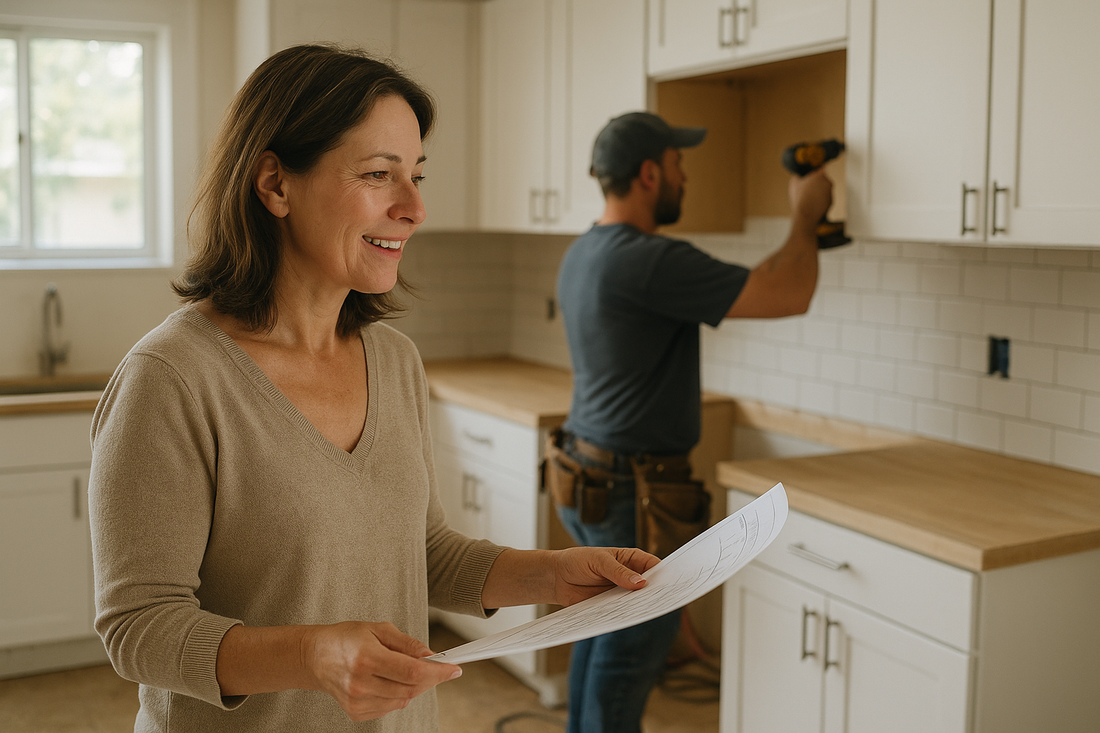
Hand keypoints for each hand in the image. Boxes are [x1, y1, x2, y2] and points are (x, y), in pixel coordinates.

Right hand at [303, 621, 460, 720]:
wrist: (316, 657)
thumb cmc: (345, 639)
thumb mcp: (378, 629)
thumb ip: (407, 643)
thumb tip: (430, 655)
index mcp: (367, 658)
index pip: (412, 672)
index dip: (438, 672)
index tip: (454, 669)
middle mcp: (360, 683)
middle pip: (411, 689)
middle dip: (429, 678)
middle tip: (436, 667)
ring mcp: (357, 701)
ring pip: (403, 700)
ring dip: (413, 687)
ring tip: (402, 669)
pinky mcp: (356, 712)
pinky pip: (390, 707)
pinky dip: (397, 695)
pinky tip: (387, 681)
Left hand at [549, 546, 660, 606]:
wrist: (556, 578)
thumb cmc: (577, 561)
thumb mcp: (598, 561)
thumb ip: (618, 571)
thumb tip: (641, 583)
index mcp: (631, 559)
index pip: (654, 566)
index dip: (664, 575)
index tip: (670, 584)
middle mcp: (630, 576)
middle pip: (650, 586)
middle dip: (656, 593)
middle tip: (662, 602)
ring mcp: (621, 592)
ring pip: (638, 601)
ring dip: (642, 606)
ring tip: (646, 612)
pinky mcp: (611, 606)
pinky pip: (623, 612)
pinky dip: (627, 615)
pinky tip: (629, 618)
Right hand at [788, 169, 833, 230]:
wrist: (806, 215)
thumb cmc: (800, 199)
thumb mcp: (794, 183)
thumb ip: (799, 176)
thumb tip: (800, 175)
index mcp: (820, 175)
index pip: (821, 168)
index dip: (816, 172)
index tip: (812, 175)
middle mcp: (828, 182)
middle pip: (823, 180)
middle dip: (817, 183)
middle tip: (807, 189)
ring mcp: (831, 193)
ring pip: (824, 190)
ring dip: (819, 192)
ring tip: (809, 199)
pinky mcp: (832, 202)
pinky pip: (826, 199)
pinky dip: (821, 201)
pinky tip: (813, 204)